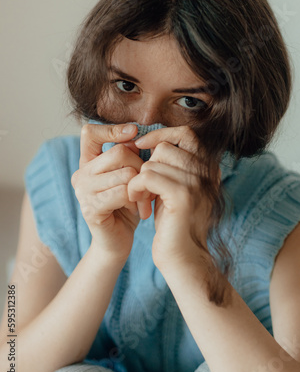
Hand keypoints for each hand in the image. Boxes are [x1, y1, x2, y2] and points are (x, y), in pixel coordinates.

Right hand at [71, 123, 151, 262]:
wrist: (117, 241)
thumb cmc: (125, 206)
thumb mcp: (128, 176)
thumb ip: (128, 156)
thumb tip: (135, 136)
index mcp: (87, 162)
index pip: (89, 132)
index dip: (112, 129)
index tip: (133, 132)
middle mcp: (80, 174)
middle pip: (118, 152)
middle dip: (140, 167)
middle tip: (147, 184)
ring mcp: (83, 191)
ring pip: (125, 173)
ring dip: (141, 187)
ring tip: (143, 199)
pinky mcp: (91, 208)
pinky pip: (123, 193)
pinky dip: (136, 201)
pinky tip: (136, 210)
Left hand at [127, 126, 220, 269]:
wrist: (182, 259)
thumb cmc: (173, 224)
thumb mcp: (174, 188)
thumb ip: (171, 166)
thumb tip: (152, 140)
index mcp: (207, 169)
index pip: (187, 134)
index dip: (162, 134)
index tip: (142, 144)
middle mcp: (207, 173)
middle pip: (166, 147)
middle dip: (147, 163)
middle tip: (142, 186)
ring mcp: (196, 184)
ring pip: (154, 161)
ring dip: (139, 178)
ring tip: (141, 197)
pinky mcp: (183, 197)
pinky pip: (148, 175)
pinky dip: (137, 186)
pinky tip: (138, 201)